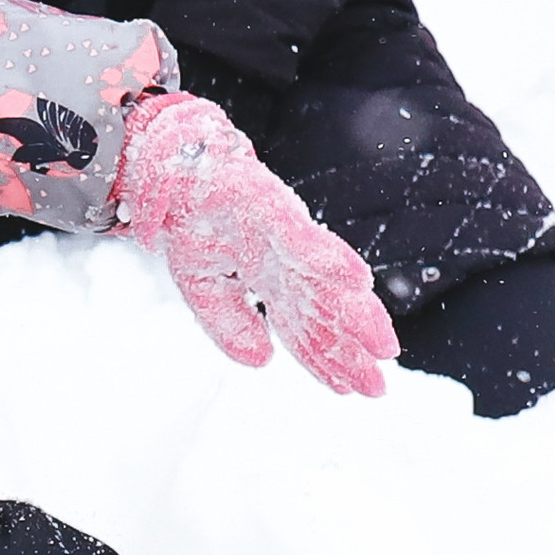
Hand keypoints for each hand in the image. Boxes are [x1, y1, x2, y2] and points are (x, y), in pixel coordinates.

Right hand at [117, 93, 397, 396]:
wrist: (172, 165)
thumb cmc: (192, 219)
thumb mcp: (201, 285)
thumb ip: (229, 323)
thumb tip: (264, 361)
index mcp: (270, 278)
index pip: (303, 327)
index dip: (325, 361)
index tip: (350, 390)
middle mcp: (286, 259)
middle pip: (324, 312)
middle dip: (351, 349)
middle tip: (378, 388)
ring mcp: (283, 232)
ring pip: (326, 281)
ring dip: (355, 313)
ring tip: (382, 345)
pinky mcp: (270, 205)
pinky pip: (302, 236)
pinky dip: (329, 258)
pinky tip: (355, 281)